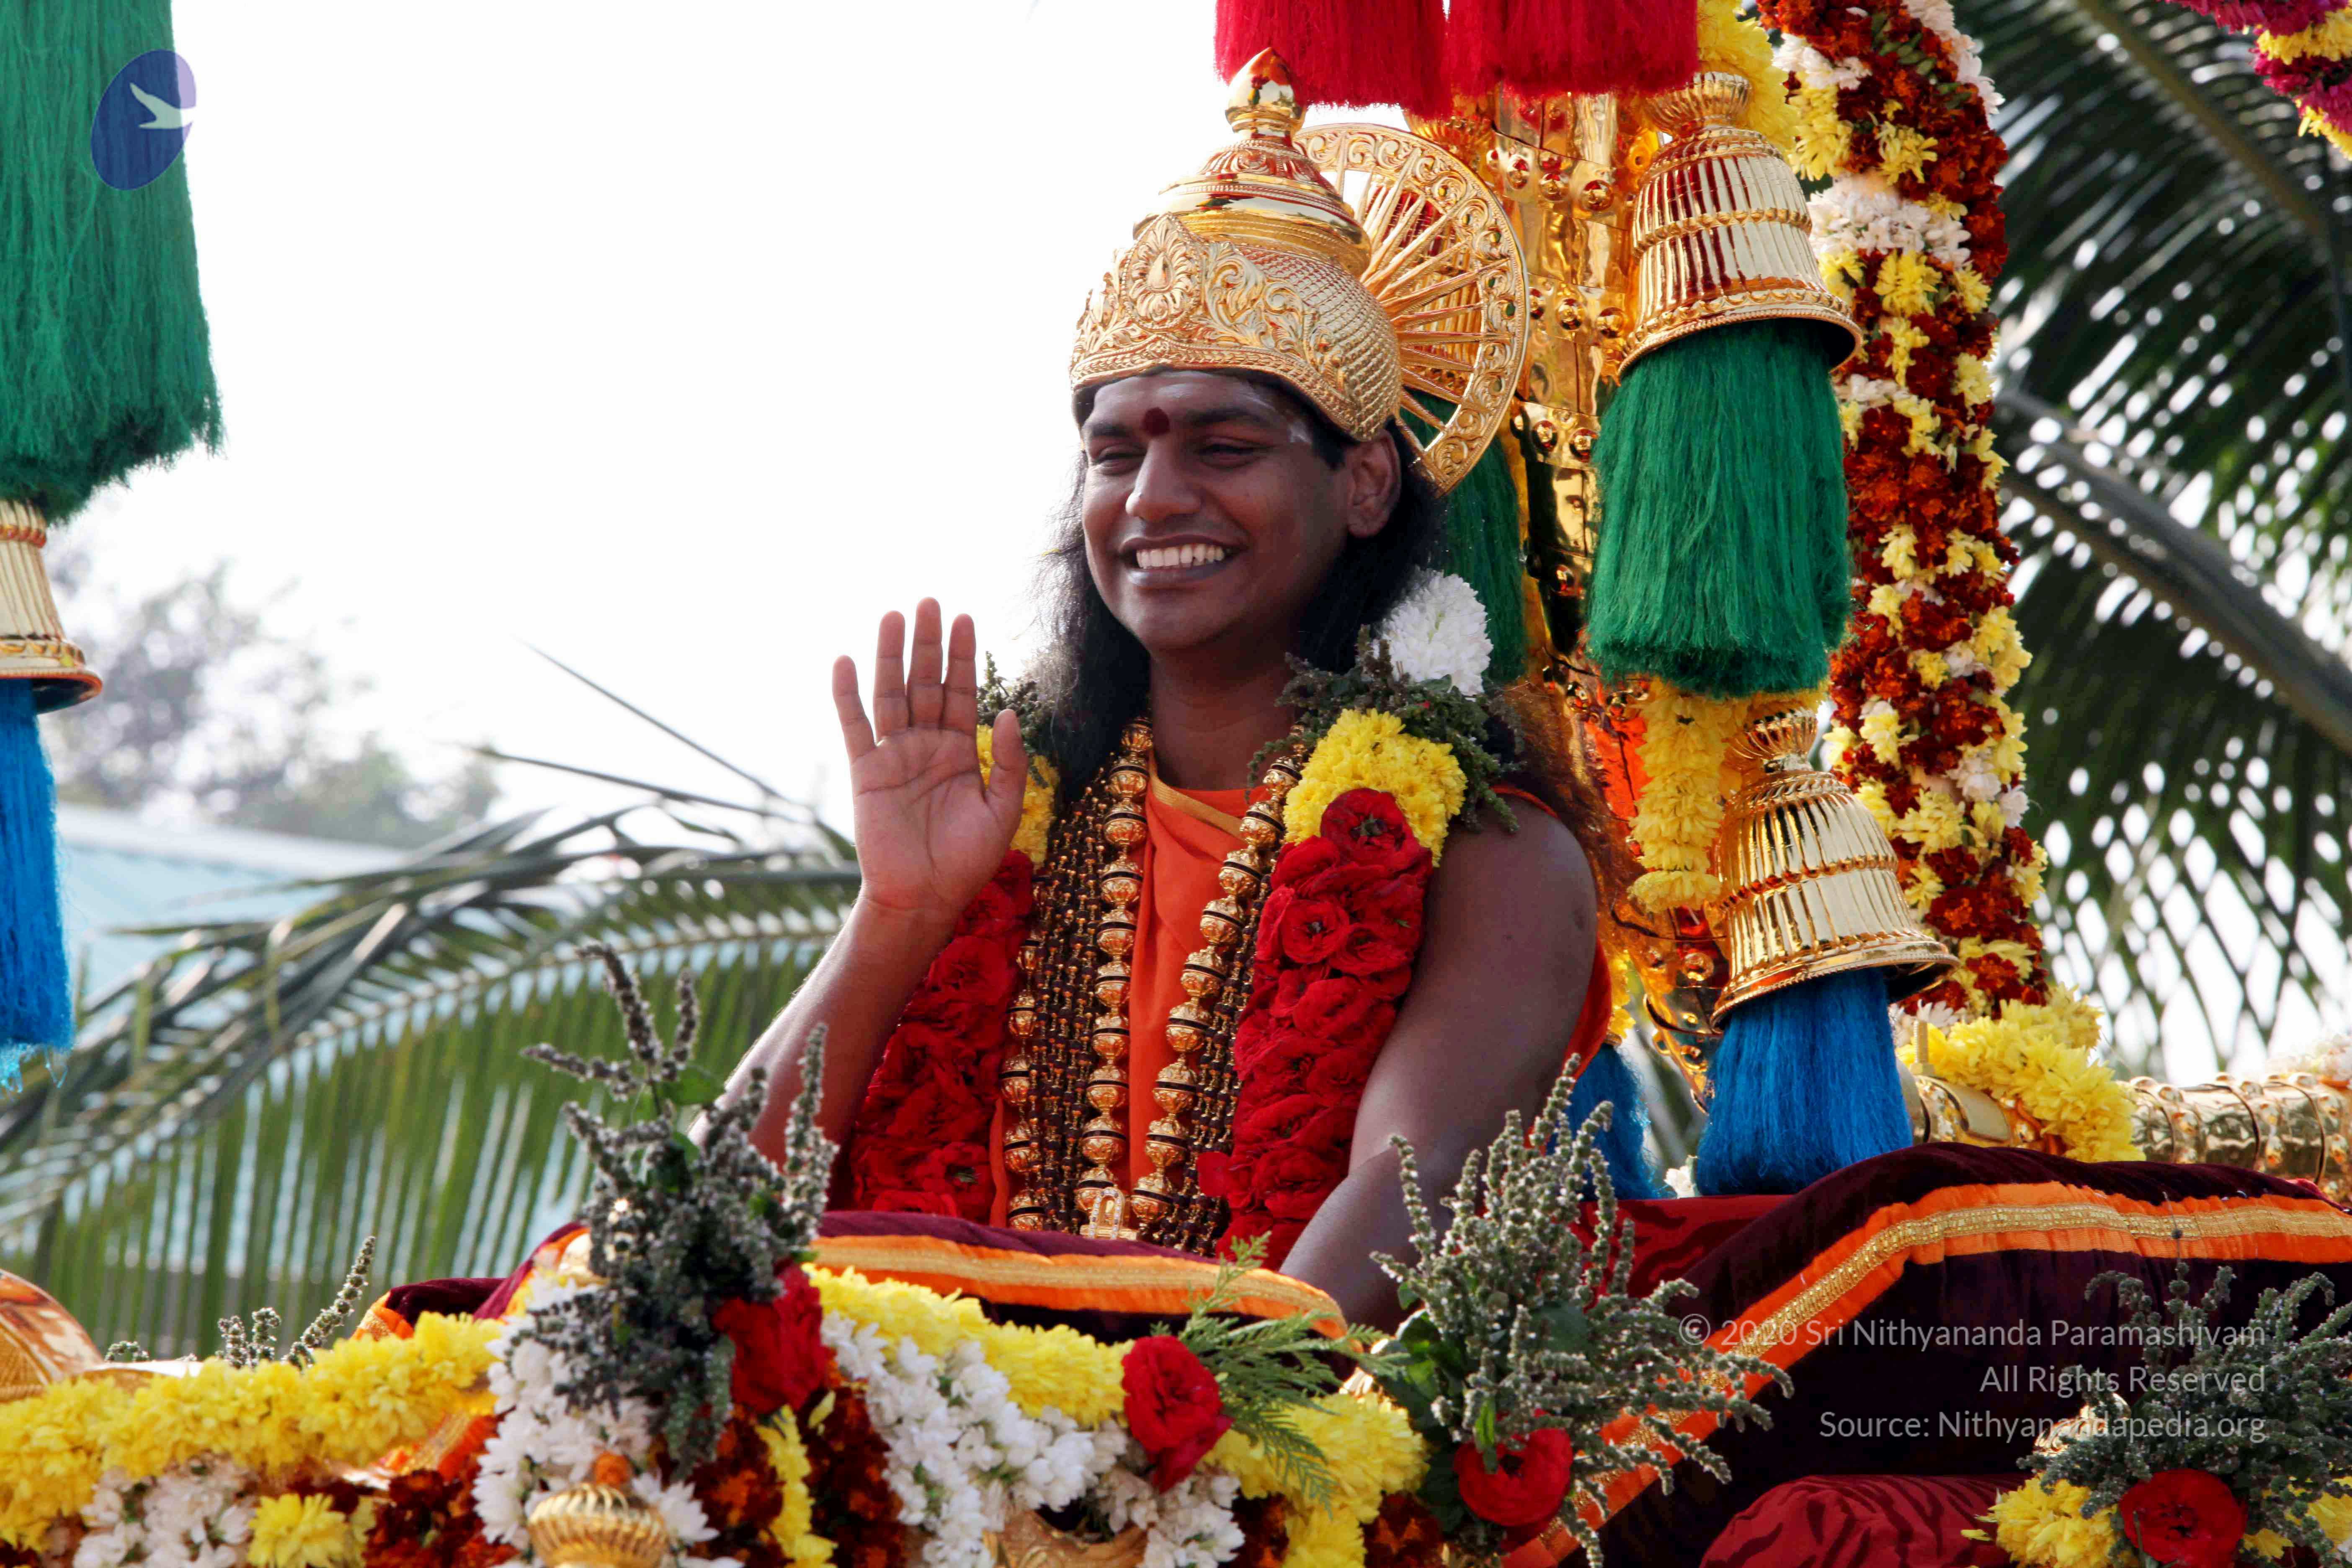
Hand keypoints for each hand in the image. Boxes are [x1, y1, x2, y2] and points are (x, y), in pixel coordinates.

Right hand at [833, 600, 1029, 925]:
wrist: (925, 899)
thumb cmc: (966, 862)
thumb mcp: (1003, 810)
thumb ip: (1009, 762)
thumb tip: (1005, 711)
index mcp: (960, 752)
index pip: (962, 692)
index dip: (963, 656)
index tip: (966, 618)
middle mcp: (926, 746)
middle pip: (926, 683)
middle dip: (929, 643)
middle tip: (930, 601)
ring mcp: (894, 756)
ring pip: (892, 694)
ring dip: (892, 656)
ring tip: (895, 615)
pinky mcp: (866, 772)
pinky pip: (854, 727)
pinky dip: (847, 695)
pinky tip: (846, 661)